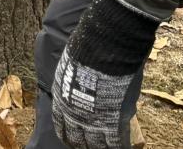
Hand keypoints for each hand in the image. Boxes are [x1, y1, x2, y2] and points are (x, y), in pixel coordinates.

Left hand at [52, 0, 161, 147]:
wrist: (104, 43)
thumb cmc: (90, 45)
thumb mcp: (73, 63)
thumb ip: (78, 80)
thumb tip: (86, 86)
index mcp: (60, 94)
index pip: (61, 123)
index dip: (69, 132)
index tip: (75, 137)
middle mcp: (71, 109)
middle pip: (75, 137)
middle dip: (83, 143)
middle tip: (90, 146)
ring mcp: (90, 117)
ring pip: (94, 144)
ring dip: (100, 147)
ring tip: (107, 148)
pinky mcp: (109, 119)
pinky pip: (113, 141)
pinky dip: (118, 145)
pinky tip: (122, 146)